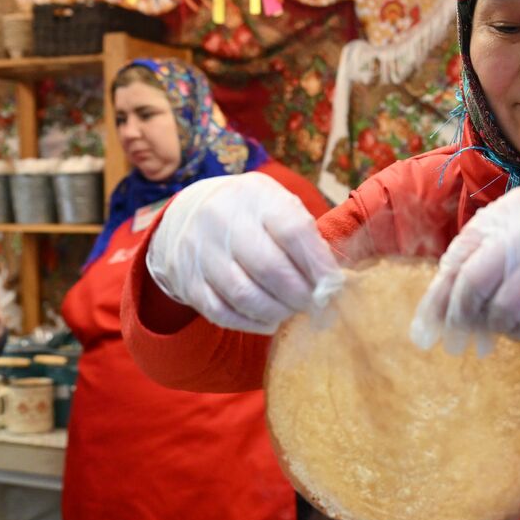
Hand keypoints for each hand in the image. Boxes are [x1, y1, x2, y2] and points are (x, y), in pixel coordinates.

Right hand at [146, 172, 342, 333]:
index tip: (333, 285)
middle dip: (300, 294)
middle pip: (270, 268)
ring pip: (244, 295)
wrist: (189, 212)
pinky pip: (221, 312)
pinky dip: (250, 323)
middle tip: (313, 304)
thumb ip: (306, 236)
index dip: (318, 264)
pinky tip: (267, 320)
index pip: (293, 231)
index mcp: (256, 196)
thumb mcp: (278, 205)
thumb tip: (332, 282)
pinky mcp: (186, 279)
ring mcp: (200, 250)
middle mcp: (222, 219)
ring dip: (277, 311)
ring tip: (291, 311)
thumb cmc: (251, 214)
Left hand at [411, 183, 519, 353]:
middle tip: (460, 336)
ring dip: (497, 326)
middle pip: (475, 284)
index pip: (460, 257)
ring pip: (504, 310)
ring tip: (504, 324)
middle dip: (461, 316)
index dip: (439, 297)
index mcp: (512, 210)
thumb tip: (439, 301)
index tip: (426, 327)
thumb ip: (484, 249)